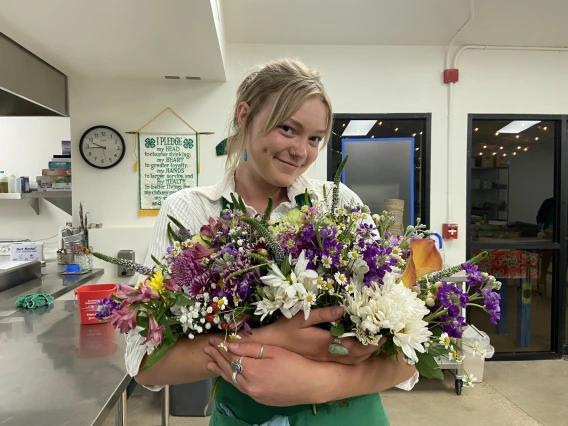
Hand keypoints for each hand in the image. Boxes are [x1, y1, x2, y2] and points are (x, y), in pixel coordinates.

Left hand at [204, 338, 335, 405]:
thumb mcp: (274, 351)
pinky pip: (241, 389)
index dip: (220, 348)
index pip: (231, 357)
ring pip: (233, 381)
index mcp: (252, 371)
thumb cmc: (296, 364)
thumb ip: (251, 348)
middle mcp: (250, 386)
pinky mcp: (261, 400)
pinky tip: (230, 376)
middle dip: (217, 358)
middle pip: (229, 370)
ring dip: (221, 371)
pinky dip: (233, 380)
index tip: (211, 340)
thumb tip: (231, 345)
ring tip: (210, 364)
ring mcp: (255, 395)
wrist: (313, 385)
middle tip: (206, 349)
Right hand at [254, 306, 383, 364]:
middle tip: (384, 337)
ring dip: (366, 354)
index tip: (382, 333)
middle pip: (357, 355)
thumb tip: (342, 309)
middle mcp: (328, 354)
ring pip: (352, 361)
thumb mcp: (301, 317)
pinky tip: (360, 349)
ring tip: (376, 343)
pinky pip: (344, 361)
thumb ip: (322, 314)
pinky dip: (356, 357)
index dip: (369, 341)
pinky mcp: (322, 359)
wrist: (270, 347)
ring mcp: (325, 359)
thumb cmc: (285, 329)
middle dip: (371, 348)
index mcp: (325, 343)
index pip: (354, 345)